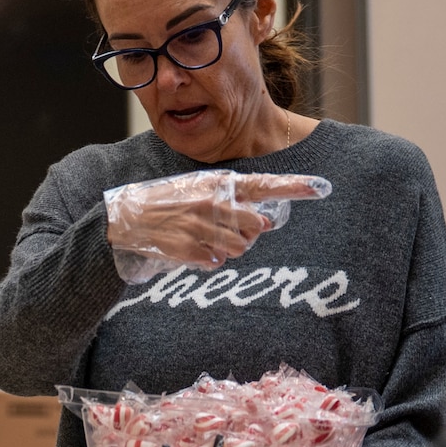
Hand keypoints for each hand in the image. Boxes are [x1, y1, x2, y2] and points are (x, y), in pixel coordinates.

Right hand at [105, 170, 329, 271]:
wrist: (125, 217)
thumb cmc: (167, 202)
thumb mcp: (199, 189)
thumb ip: (234, 202)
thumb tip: (265, 224)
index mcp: (219, 184)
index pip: (264, 184)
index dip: (294, 187)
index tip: (320, 187)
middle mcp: (213, 203)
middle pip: (255, 228)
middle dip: (246, 234)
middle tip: (224, 229)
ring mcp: (201, 227)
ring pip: (238, 249)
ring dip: (227, 249)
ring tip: (205, 238)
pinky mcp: (189, 249)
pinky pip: (216, 262)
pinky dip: (208, 259)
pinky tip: (191, 248)